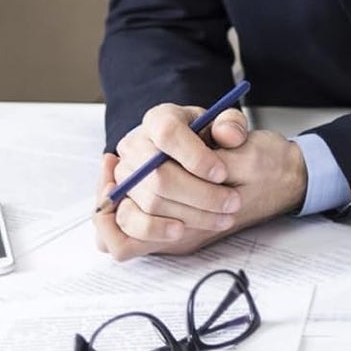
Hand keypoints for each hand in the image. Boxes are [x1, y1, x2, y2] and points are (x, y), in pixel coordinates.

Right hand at [95, 103, 306, 260]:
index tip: (223, 173)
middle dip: (200, 194)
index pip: (168, 134)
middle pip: (158, 175)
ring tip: (221, 219)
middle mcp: (133, 146)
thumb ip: (232, 125)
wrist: (194, 162)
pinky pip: (124, 226)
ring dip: (187, 216)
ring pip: (148, 203)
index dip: (196, 156)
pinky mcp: (119, 205)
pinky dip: (152, 231)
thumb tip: (230, 135)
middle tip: (232, 203)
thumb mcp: (226, 125)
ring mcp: (122, 177)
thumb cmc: (210, 141)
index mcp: (158, 118)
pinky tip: (180, 231)